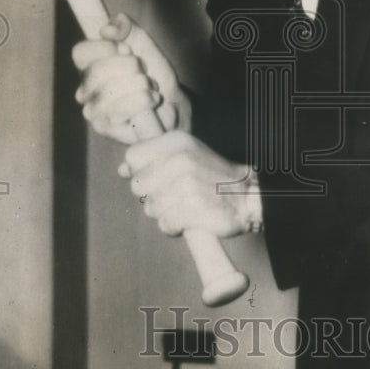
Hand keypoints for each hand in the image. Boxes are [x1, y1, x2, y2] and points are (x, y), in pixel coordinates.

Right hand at [72, 13, 190, 143]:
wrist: (172, 103)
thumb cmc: (153, 73)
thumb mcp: (142, 41)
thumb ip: (125, 26)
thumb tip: (106, 29)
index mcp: (89, 65)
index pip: (80, 52)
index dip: (106, 48)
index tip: (126, 49)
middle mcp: (85, 88)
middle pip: (96, 71)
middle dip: (130, 67)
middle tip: (142, 71)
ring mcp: (92, 109)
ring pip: (110, 91)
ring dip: (140, 84)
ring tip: (149, 87)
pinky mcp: (103, 127)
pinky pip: (121, 109)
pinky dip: (143, 100)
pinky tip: (152, 99)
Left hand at [119, 130, 258, 237]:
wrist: (247, 196)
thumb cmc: (212, 177)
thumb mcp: (186, 155)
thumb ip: (153, 158)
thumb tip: (122, 170)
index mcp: (175, 142)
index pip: (132, 157)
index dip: (139, 171)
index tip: (156, 177)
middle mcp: (179, 160)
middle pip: (137, 186)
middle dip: (152, 196)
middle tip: (174, 195)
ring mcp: (185, 184)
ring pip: (150, 208)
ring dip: (164, 213)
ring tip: (184, 206)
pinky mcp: (191, 208)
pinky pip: (165, 225)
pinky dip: (174, 227)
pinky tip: (188, 219)